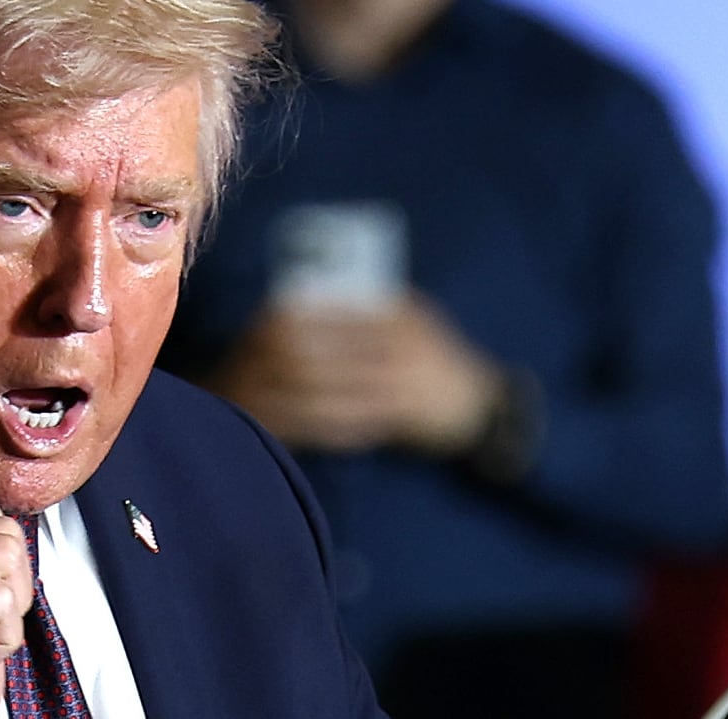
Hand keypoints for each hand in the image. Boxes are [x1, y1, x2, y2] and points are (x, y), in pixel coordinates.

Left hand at [203, 292, 502, 455]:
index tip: (258, 332)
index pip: (333, 315)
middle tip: (248, 372)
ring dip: (291, 400)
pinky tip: (291, 426)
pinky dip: (316, 425)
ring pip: (332, 390)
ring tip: (259, 402)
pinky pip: (349, 421)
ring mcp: (401, 381)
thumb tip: (298, 301)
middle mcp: (399, 344)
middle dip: (282, 366)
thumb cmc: (429, 355)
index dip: (291, 324)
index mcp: (396, 315)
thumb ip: (364, 308)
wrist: (479, 403)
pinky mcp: (401, 415)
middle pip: (326, 353)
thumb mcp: (408, 318)